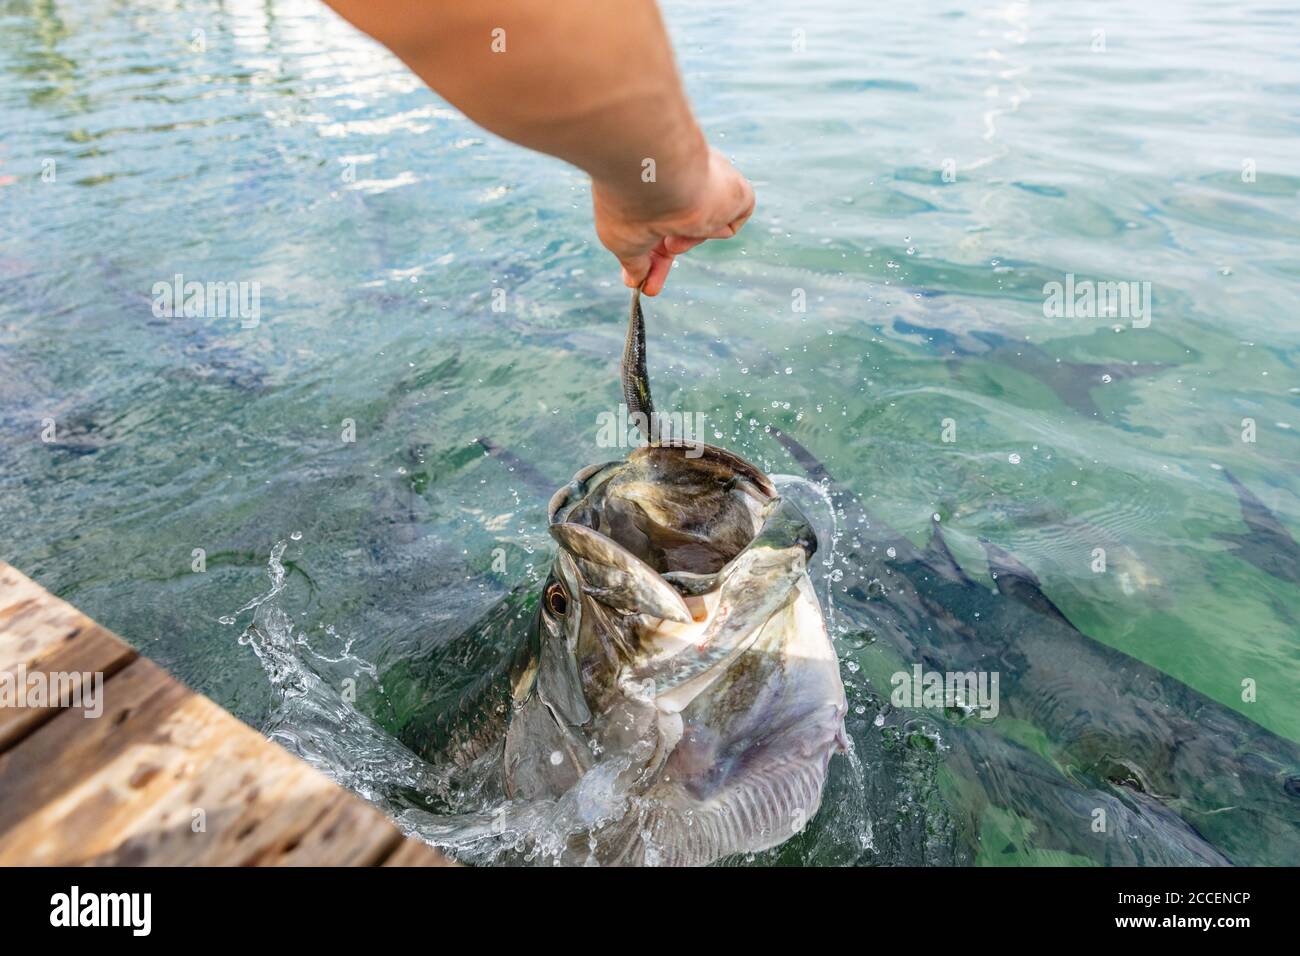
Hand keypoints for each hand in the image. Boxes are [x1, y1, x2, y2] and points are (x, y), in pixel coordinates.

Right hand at [592, 147, 754, 295]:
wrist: (656, 176)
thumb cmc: (631, 204)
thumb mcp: (622, 239)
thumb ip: (633, 261)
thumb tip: (636, 279)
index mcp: (655, 182)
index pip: (658, 221)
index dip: (648, 252)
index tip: (638, 279)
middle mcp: (682, 179)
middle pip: (680, 227)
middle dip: (663, 259)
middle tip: (650, 288)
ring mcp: (710, 182)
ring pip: (703, 227)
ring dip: (685, 242)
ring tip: (668, 240)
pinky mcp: (736, 191)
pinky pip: (728, 226)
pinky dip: (711, 232)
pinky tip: (696, 220)